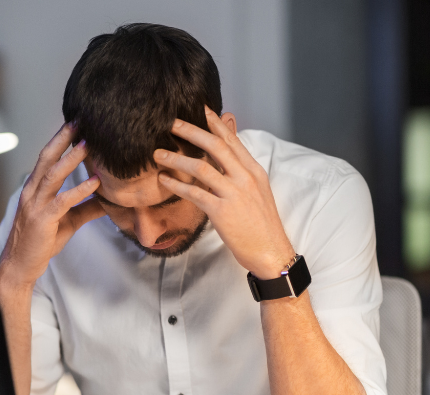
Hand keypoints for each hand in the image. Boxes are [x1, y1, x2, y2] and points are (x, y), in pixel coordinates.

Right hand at [0, 123, 104, 292]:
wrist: (20, 266)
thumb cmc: (41, 242)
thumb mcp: (68, 222)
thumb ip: (86, 208)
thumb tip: (110, 199)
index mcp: (35, 188)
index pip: (47, 157)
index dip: (61, 139)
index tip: (77, 122)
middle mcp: (32, 192)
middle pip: (47, 158)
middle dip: (63, 138)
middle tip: (80, 120)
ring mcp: (35, 205)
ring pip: (53, 175)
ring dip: (71, 158)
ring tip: (89, 144)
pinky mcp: (42, 220)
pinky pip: (62, 201)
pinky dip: (79, 190)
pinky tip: (95, 182)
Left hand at [154, 107, 294, 278]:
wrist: (271, 251)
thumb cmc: (261, 224)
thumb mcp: (257, 191)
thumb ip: (241, 170)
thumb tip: (228, 154)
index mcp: (254, 171)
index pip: (232, 140)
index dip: (214, 123)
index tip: (199, 108)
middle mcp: (245, 178)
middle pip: (216, 146)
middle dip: (191, 131)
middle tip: (171, 123)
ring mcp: (234, 194)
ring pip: (202, 168)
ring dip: (177, 159)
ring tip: (158, 155)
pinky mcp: (222, 212)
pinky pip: (195, 193)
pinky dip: (177, 185)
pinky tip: (164, 180)